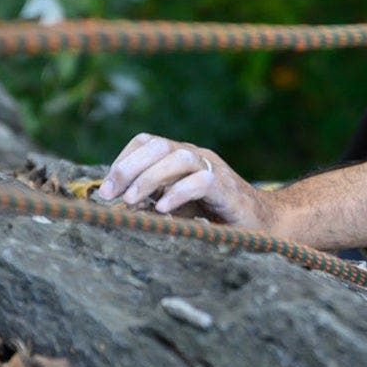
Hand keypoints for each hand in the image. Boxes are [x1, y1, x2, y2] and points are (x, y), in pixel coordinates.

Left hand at [95, 133, 269, 229]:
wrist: (260, 225)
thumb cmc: (213, 216)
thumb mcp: (175, 206)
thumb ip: (150, 199)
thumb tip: (116, 203)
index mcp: (180, 156)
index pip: (146, 141)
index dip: (123, 160)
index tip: (105, 189)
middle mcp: (195, 155)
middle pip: (158, 145)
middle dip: (128, 167)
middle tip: (110, 195)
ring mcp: (212, 168)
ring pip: (177, 158)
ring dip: (149, 178)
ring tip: (131, 201)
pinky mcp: (225, 186)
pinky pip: (200, 181)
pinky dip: (177, 193)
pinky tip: (162, 210)